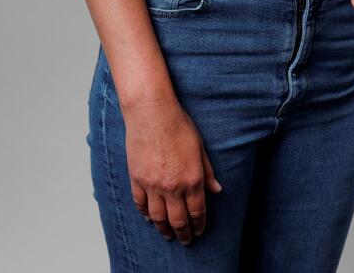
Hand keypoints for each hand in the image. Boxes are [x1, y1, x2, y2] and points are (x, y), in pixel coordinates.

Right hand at [123, 94, 222, 246]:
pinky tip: (149, 218)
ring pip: (157, 217)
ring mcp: (152, 185)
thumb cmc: (178, 125)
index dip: (199, 225)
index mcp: (192, 179)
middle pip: (178, 220)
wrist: (152, 113)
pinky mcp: (136, 179)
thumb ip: (207, 171)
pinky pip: (140, 204)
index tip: (199, 231)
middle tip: (185, 240)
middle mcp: (172, 187)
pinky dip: (145, 214)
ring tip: (167, 235)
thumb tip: (217, 189)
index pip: (197, 212)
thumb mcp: (200, 147)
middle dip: (183, 233)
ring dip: (163, 229)